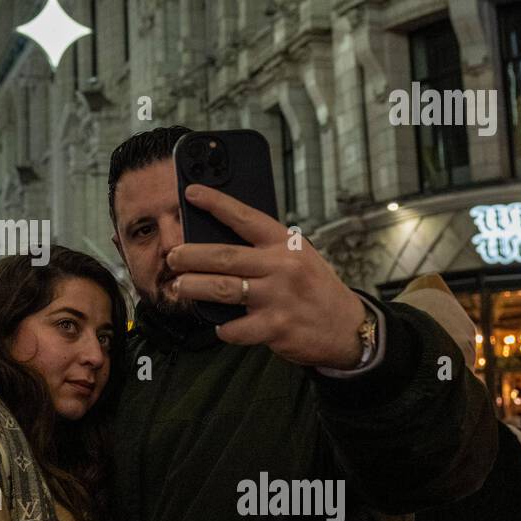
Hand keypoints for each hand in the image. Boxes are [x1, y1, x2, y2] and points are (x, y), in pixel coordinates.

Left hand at [169, 185, 366, 368]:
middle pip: (223, 256)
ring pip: (222, 289)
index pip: (245, 217)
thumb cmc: (314, 288)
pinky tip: (220, 326)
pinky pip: (236, 327)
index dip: (216, 203)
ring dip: (194, 288)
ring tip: (179, 287)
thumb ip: (264, 250)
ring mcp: (278, 297)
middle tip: (173, 257)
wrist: (347, 327)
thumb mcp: (298, 258)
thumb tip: (217, 243)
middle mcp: (282, 266)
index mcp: (286, 244)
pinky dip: (223, 328)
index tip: (191, 192)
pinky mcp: (276, 326)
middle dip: (190, 255)